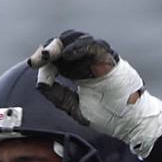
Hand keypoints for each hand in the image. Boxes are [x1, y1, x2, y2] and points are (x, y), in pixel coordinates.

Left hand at [27, 30, 161, 156]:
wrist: (129, 123)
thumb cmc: (107, 116)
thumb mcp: (73, 107)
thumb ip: (57, 95)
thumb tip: (39, 81)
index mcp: (78, 70)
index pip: (57, 56)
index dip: (44, 57)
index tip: (32, 64)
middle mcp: (87, 61)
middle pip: (64, 43)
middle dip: (48, 48)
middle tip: (37, 58)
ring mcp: (99, 58)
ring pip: (77, 38)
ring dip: (60, 44)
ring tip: (49, 55)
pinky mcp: (109, 58)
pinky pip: (93, 46)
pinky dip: (78, 47)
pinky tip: (66, 55)